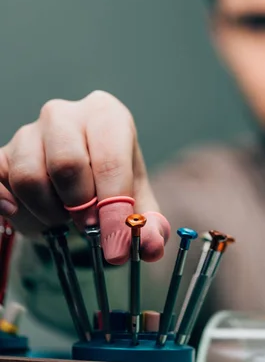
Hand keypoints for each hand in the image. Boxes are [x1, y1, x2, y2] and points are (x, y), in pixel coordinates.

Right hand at [0, 90, 169, 263]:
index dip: (114, 209)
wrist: (77, 173)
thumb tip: (151, 247)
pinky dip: (7, 203)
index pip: (110, 162)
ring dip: (48, 211)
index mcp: (106, 115)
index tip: (116, 245)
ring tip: (63, 215)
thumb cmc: (110, 180)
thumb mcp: (137, 199)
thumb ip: (150, 224)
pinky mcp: (2, 153)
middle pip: (67, 164)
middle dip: (80, 206)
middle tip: (88, 226)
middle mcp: (65, 114)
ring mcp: (29, 131)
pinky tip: (18, 212)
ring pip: (29, 176)